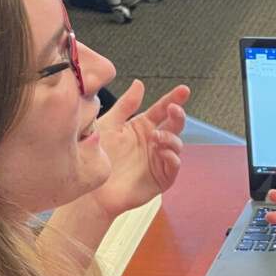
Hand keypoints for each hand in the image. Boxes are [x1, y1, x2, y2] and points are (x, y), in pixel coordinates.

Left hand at [88, 81, 189, 219]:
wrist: (93, 190)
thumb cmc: (99, 158)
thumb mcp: (110, 125)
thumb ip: (126, 105)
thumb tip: (139, 84)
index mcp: (142, 127)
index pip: (162, 110)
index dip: (173, 99)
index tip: (183, 90)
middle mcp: (153, 142)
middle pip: (174, 125)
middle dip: (178, 116)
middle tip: (174, 109)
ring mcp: (159, 160)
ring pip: (176, 144)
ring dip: (171, 138)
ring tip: (156, 137)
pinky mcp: (161, 178)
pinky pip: (173, 166)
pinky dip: (171, 157)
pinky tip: (162, 152)